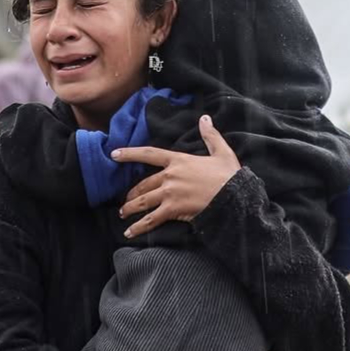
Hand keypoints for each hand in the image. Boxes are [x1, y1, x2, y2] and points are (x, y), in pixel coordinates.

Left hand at [112, 115, 240, 237]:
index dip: (130, 154)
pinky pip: (151, 219)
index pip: (149, 154)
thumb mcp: (222, 151)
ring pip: (143, 201)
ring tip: (122, 214)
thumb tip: (205, 118)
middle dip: (131, 193)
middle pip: (143, 184)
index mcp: (178, 160)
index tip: (114, 154)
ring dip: (130, 209)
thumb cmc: (229, 175)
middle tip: (125, 200)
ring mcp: (170, 193)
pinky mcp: (173, 209)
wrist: (235, 196)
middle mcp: (170, 175)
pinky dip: (138, 227)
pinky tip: (129, 232)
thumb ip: (210, 135)